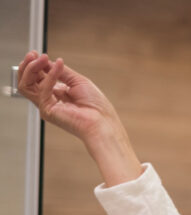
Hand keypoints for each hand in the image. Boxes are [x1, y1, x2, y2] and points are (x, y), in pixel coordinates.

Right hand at [17, 51, 141, 184]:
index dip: (35, 65)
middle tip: (34, 54)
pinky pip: (43, 89)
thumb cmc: (97, 107)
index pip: (37, 78)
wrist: (103, 123)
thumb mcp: (78, 81)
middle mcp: (49, 100)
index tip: (38, 54)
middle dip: (29, 65)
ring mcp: (46, 106)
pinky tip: (58, 66)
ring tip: (41, 58)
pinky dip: (50, 75)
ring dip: (32, 68)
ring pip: (25, 86)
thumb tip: (47, 61)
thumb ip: (61, 71)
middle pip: (27, 81)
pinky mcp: (47, 110)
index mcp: (56, 94)